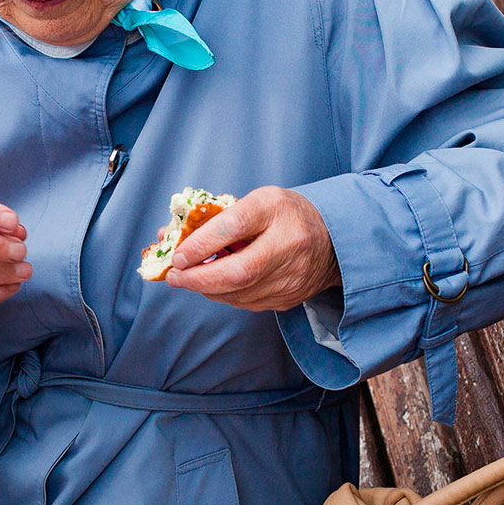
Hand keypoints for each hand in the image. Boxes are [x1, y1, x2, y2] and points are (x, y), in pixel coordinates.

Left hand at [163, 186, 340, 312]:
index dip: (201, 243)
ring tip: (189, 279)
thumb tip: (170, 235)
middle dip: (198, 278)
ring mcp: (291, 275)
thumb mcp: (256, 202)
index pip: (234, 225)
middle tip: (175, 276)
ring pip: (238, 293)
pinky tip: (216, 284)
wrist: (333, 240)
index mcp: (275, 209)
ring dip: (206, 288)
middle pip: (238, 272)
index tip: (178, 254)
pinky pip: (246, 302)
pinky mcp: (288, 298)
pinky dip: (225, 294)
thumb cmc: (285, 216)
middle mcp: (288, 243)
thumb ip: (217, 218)